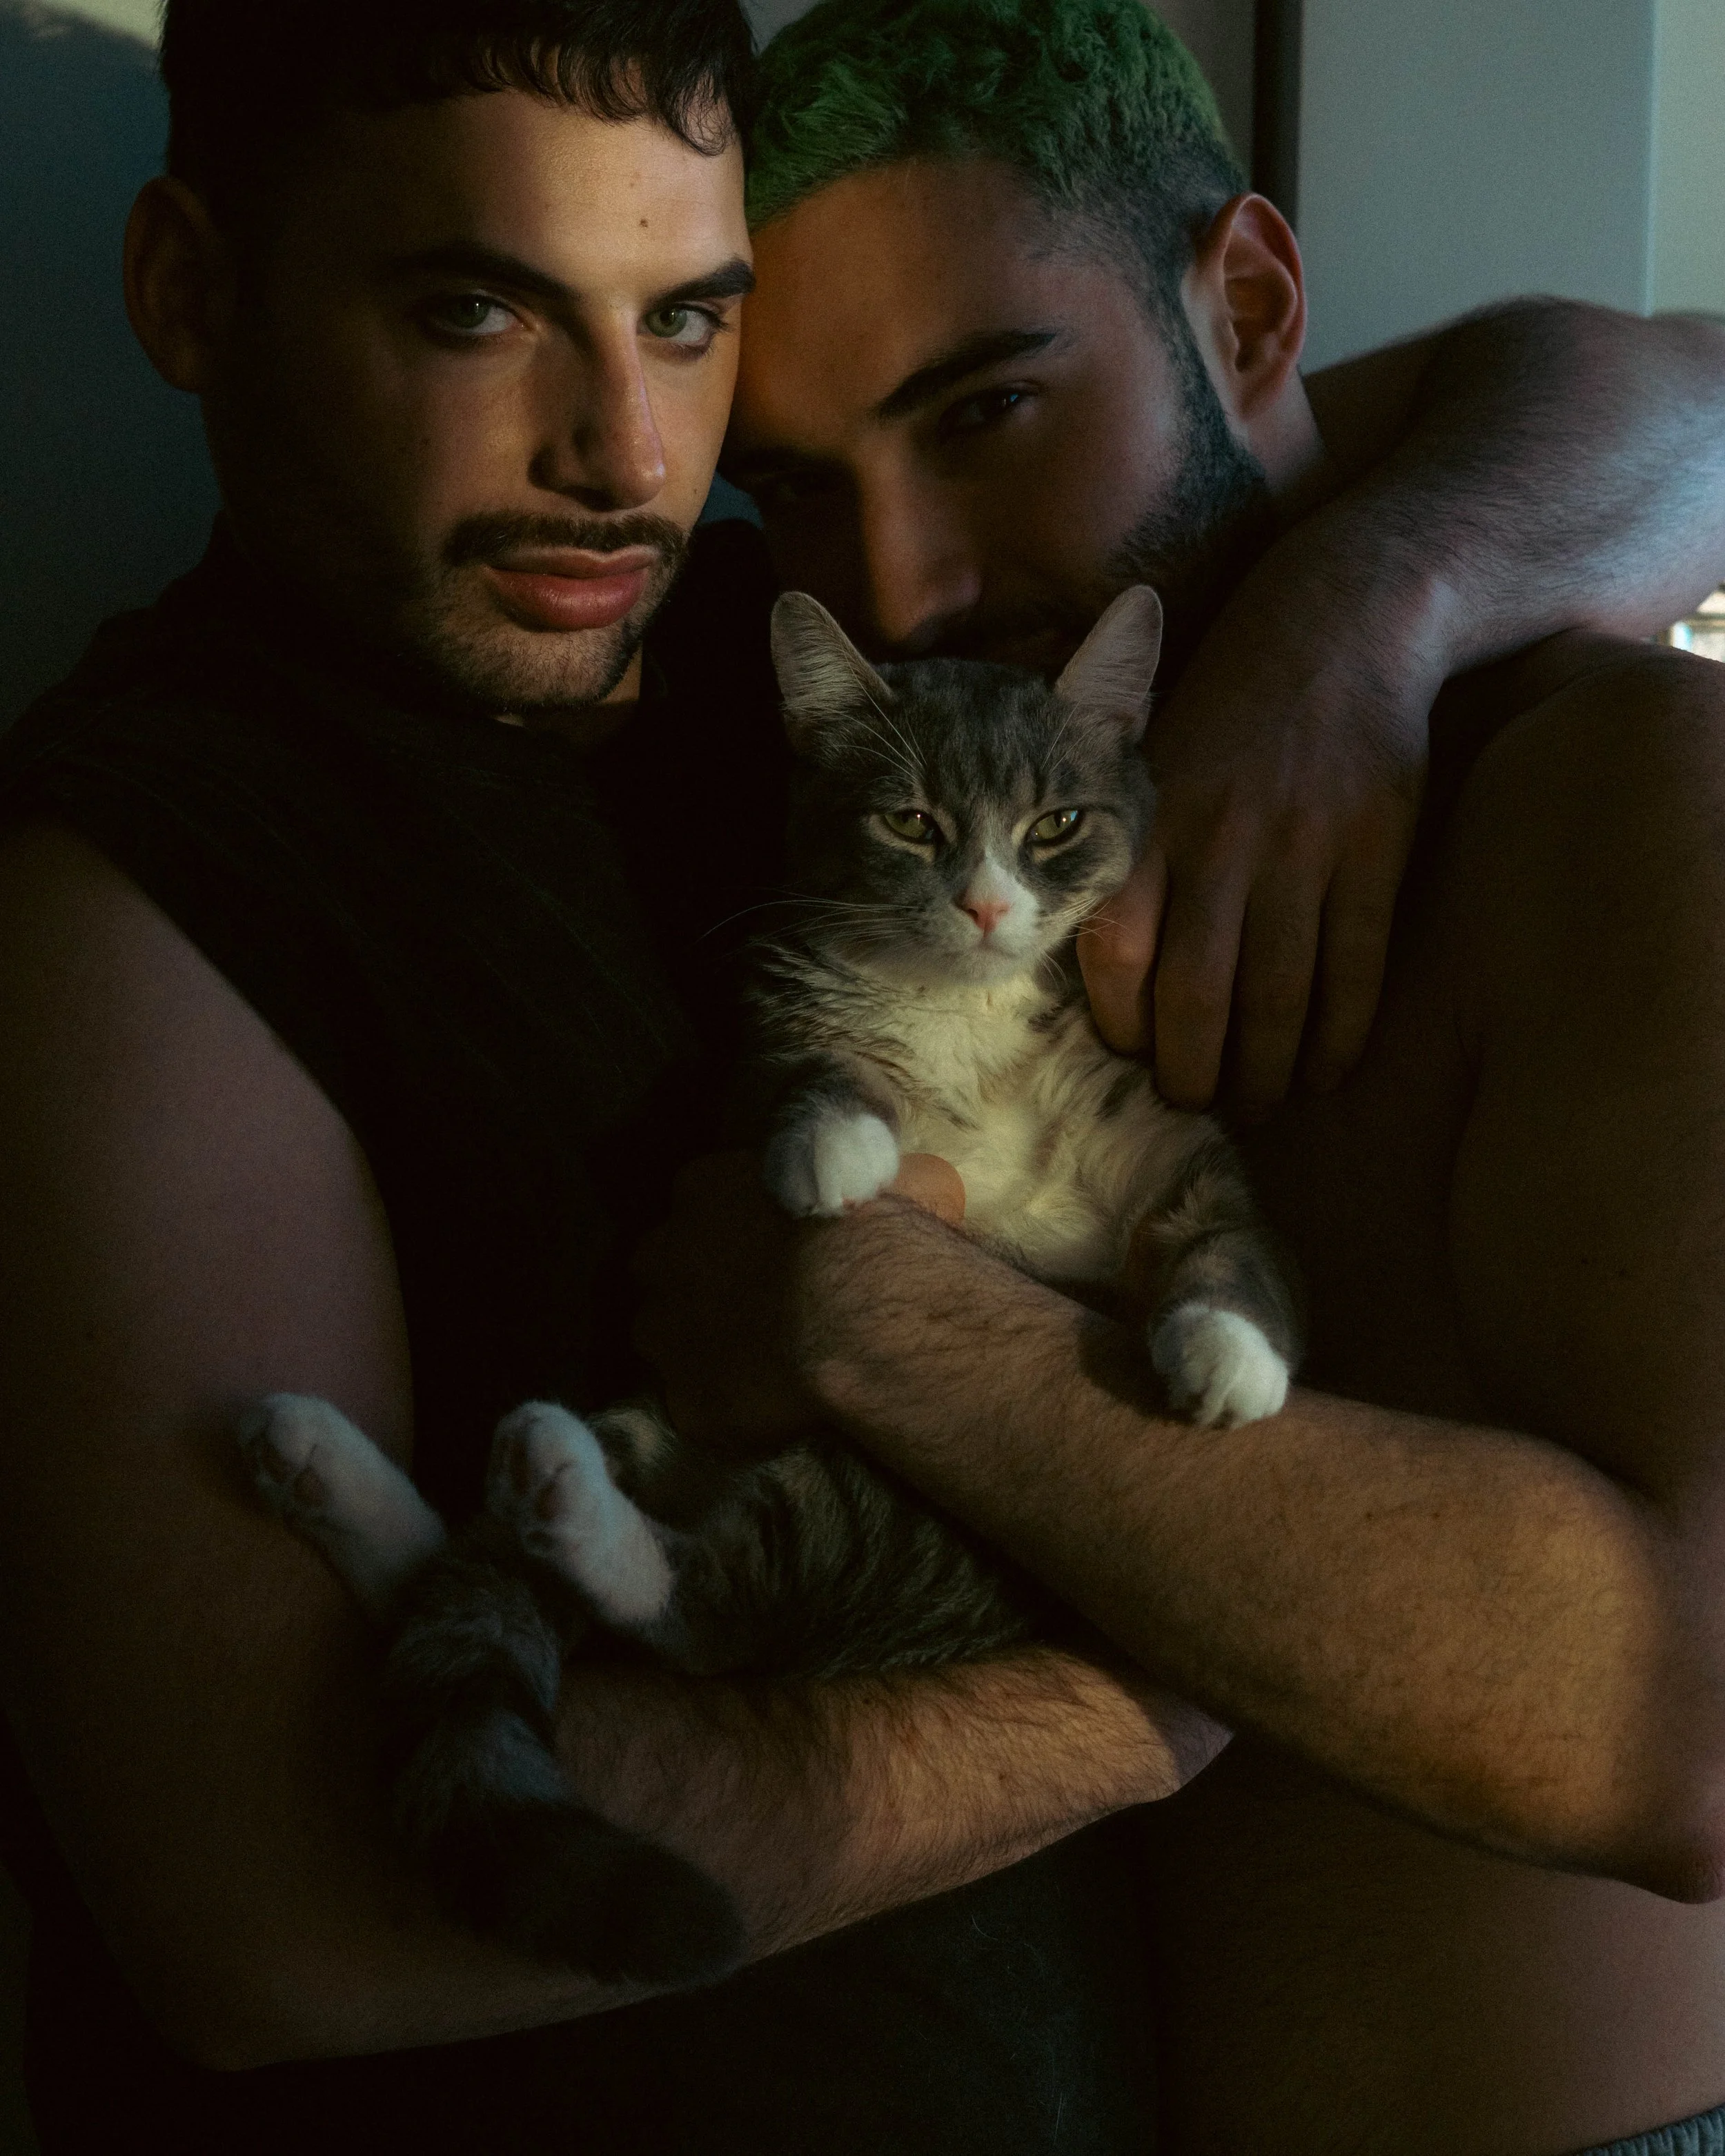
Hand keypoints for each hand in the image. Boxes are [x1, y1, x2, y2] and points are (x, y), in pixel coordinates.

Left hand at [632, 1151, 964, 1455]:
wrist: (862, 1309)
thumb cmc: (865, 1229)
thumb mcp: (841, 1173)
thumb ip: (813, 1183)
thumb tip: (838, 1193)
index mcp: (702, 1188)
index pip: (697, 1204)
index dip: (730, 1231)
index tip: (766, 1248)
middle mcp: (663, 1254)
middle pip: (663, 1270)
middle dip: (698, 1288)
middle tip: (761, 1309)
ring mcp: (665, 1332)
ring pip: (668, 1342)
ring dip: (706, 1351)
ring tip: (766, 1365)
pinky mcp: (688, 1400)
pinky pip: (703, 1407)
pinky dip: (731, 1412)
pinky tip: (777, 1411)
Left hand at [1079, 544, 1439, 1113]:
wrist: (1343, 620)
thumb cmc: (1229, 701)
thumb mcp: (1149, 753)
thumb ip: (1125, 845)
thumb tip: (1101, 958)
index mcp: (1151, 818)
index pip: (1118, 949)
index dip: (1121, 1021)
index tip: (1130, 1058)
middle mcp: (1221, 841)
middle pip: (1197, 993)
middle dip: (1194, 1071)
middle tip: (1194, 1106)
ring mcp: (1303, 848)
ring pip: (1279, 994)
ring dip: (1266, 1068)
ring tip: (1259, 1103)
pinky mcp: (1374, 849)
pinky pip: (1357, 966)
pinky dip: (1342, 1032)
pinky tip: (1330, 1070)